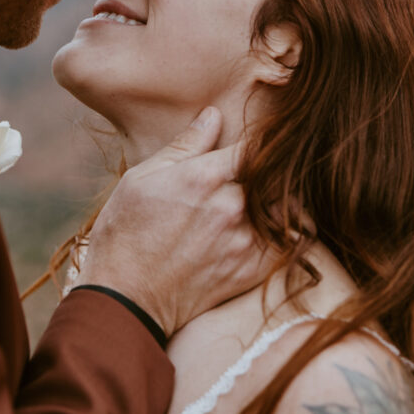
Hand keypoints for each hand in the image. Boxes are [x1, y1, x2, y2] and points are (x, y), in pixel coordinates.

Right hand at [73, 107, 271, 338]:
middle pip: (270, 174)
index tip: (258, 141)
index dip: (258, 140)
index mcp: (203, 177)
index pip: (253, 144)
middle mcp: (231, 205)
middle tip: (264, 168)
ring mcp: (245, 239)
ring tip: (266, 196)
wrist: (125, 298)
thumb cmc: (125, 233)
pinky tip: (272, 226)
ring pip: (281, 206)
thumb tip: (213, 115)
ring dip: (275, 199)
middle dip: (265, 170)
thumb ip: (183, 147)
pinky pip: (288, 242)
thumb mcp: (141, 178)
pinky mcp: (252, 269)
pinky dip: (285, 231)